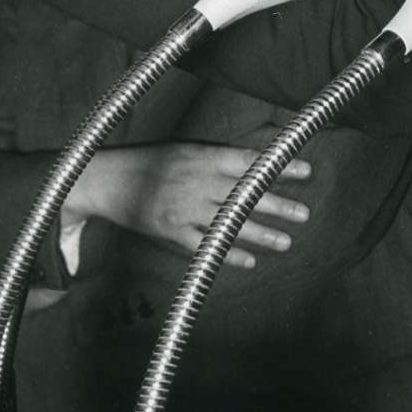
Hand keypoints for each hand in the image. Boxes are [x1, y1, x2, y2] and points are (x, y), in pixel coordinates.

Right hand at [68, 144, 312, 271]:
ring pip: (231, 224)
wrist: (105, 179)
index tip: (306, 171)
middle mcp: (198, 182)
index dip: (280, 167)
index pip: (250, 162)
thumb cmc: (149, 162)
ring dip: (261, 234)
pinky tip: (249, 261)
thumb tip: (255, 163)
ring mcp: (185, 208)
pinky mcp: (171, 230)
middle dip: (279, 205)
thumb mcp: (185, 149)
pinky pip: (205, 246)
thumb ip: (217, 158)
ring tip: (286, 241)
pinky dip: (228, 254)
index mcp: (203, 157)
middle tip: (304, 214)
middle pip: (246, 196)